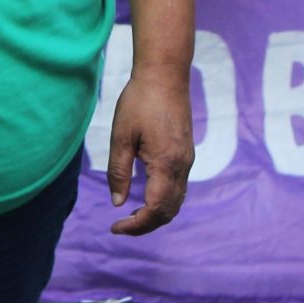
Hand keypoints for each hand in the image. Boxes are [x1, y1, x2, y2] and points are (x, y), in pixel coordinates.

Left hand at [105, 67, 192, 235]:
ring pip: (177, 201)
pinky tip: (147, 198)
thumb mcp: (121, 136)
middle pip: (169, 211)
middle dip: (146, 225)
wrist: (166, 75)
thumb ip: (119, 171)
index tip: (115, 227)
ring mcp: (187, 160)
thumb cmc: (139, 101)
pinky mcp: (186, 153)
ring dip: (157, 215)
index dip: (137, 225)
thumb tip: (117, 203)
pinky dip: (165, 202)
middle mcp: (182, 166)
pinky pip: (180, 188)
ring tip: (132, 217)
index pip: (155, 209)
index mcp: (165, 164)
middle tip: (121, 227)